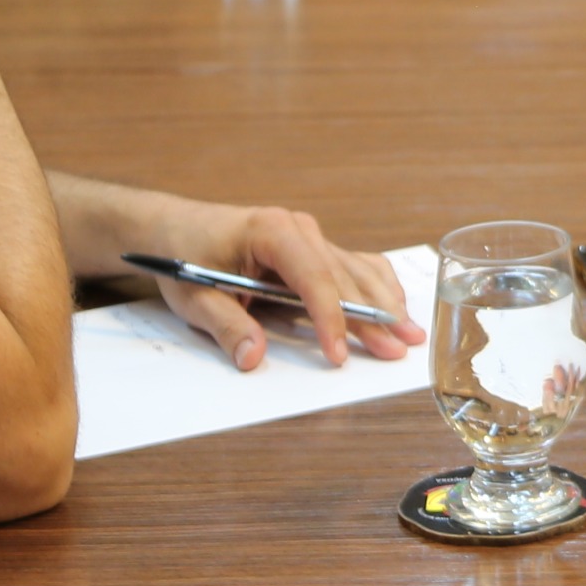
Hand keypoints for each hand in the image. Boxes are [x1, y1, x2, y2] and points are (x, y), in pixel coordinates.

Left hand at [151, 202, 418, 372]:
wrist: (173, 228)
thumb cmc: (182, 257)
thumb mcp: (193, 297)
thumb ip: (225, 326)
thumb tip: (253, 357)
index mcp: (270, 231)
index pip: (313, 277)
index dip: (330, 318)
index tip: (337, 355)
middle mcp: (298, 228)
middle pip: (344, 277)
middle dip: (372, 316)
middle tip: (399, 349)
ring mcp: (309, 235)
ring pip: (356, 270)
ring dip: (385, 303)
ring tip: (411, 334)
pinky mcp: (312, 247)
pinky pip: (353, 265)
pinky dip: (376, 287)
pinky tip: (397, 306)